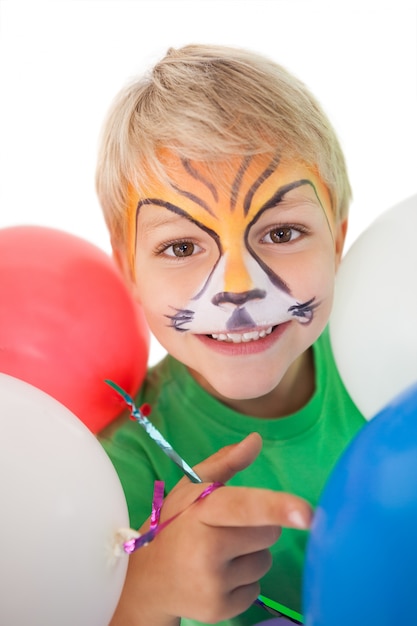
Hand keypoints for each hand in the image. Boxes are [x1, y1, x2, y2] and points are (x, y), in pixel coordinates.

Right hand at [110, 433, 311, 625]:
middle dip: (257, 527)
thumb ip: (225, 463)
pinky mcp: (220, 610)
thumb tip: (256, 440)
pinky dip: (243, 580)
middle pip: (269, 532)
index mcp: (201, 512)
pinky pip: (257, 588)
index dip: (277, 507)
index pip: (244, 506)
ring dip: (250, 555)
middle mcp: (206, 550)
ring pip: (265, 561)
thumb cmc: (176, 525)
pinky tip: (217, 575)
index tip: (308, 514)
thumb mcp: (191, 489)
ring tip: (218, 555)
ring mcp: (213, 584)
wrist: (149, 579)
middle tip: (224, 530)